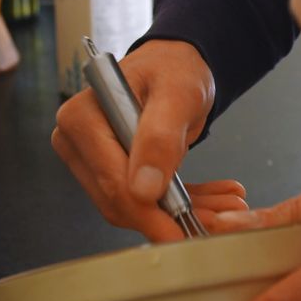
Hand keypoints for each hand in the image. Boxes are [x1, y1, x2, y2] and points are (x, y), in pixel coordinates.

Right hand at [52, 40, 245, 240]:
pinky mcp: (109, 172)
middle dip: (167, 216)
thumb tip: (143, 189)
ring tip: (223, 208)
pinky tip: (210, 202)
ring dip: (177, 213)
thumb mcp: (176, 95)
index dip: (147, 212)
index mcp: (81, 119)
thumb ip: (160, 137)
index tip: (179, 232)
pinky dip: (177, 205)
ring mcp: (91, 159)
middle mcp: (77, 142)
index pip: (112, 180)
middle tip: (218, 220)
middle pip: (117, 200)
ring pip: (132, 207)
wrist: (175, 67)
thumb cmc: (173, 70)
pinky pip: (142, 202)